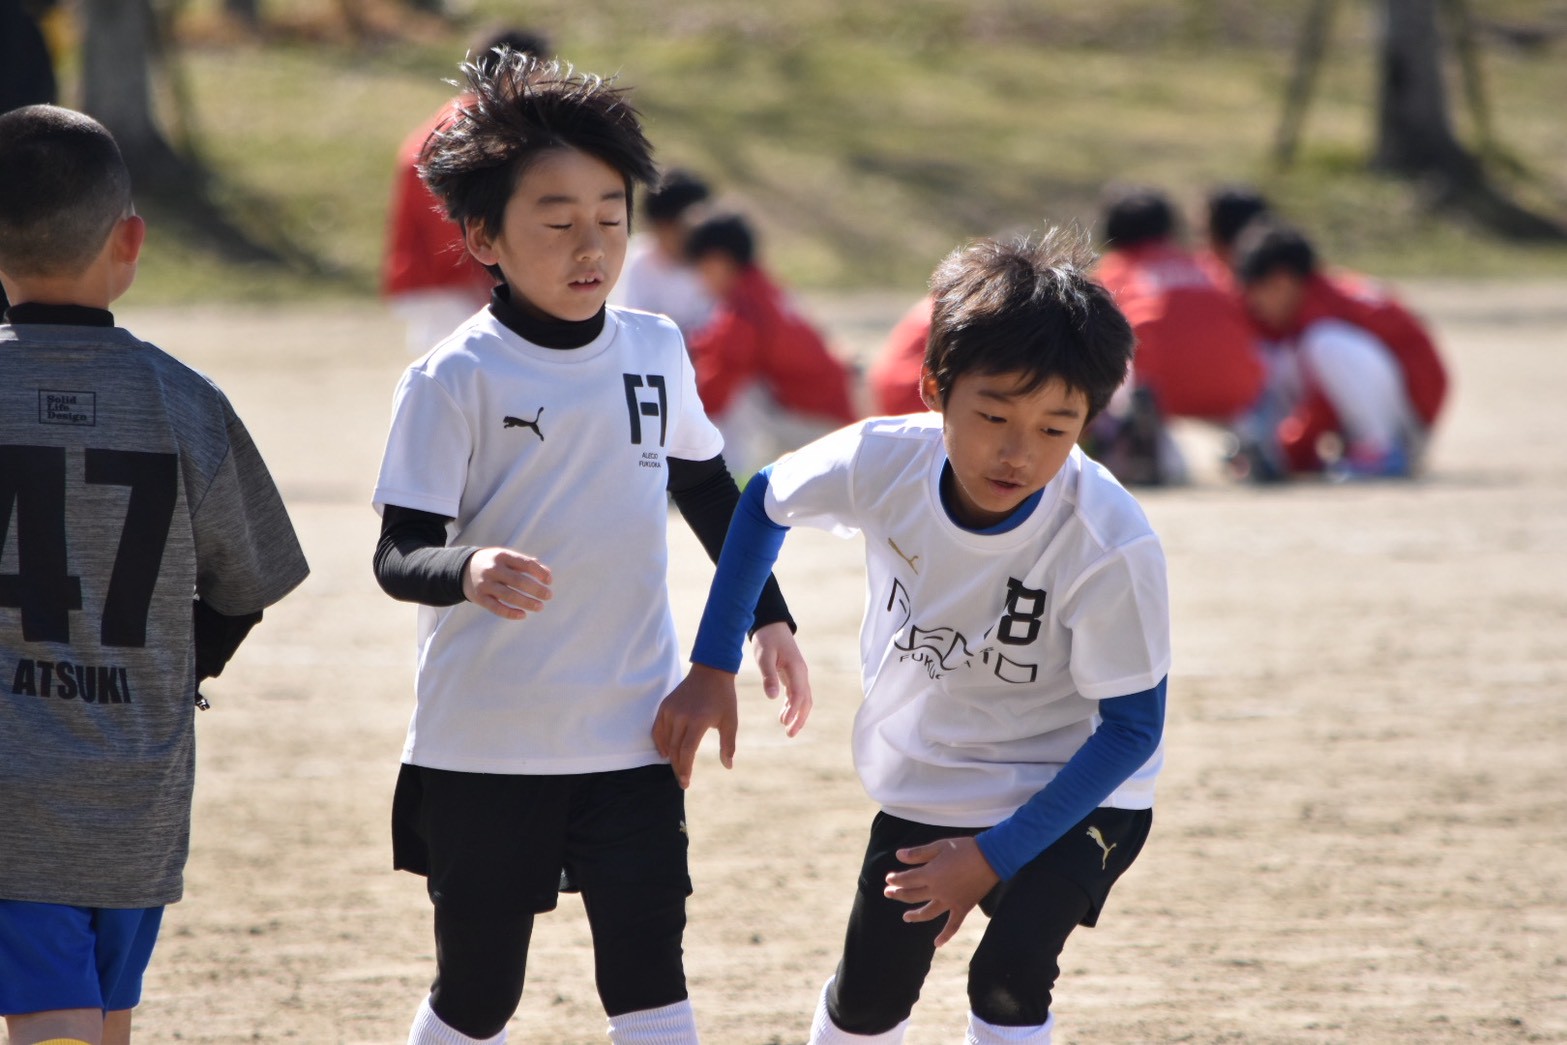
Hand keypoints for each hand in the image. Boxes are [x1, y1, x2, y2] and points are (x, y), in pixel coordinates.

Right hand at [462, 547, 551, 619]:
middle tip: (548, 596)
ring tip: (540, 607)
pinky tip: (523, 615)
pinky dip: (511, 613)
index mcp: (502, 556)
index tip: (549, 581)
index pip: (525, 564)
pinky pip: (496, 608)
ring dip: (527, 602)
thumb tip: (548, 574)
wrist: (463, 569)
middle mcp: (493, 569)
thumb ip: (527, 564)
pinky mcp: (480, 598)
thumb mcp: (507, 557)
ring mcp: (485, 584)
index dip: (539, 573)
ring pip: (509, 596)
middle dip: (536, 590)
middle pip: (519, 581)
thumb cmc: (493, 563)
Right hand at [652, 664, 737, 788]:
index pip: (687, 751)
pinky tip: (666, 753)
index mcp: (698, 720)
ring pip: (665, 741)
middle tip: (683, 781)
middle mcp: (681, 716)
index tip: (686, 782)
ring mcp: (670, 710)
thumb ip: (728, 745)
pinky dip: (660, 743)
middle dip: (678, 768)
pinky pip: (658, 729)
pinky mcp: (664, 706)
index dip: (685, 769)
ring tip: (678, 768)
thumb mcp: (730, 721)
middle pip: (675, 750)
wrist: (711, 671)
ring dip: (670, 757)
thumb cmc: (724, 698)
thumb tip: (728, 766)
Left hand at [751, 621, 811, 736]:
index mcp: (796, 669)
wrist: (771, 625)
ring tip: (787, 729)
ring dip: (798, 714)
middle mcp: (801, 673)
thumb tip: (772, 698)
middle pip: (806, 701)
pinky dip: (793, 706)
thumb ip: (768, 676)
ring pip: (804, 699)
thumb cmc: (767, 639)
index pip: (799, 695)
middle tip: (790, 734)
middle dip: (800, 718)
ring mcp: (799, 674)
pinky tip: (784, 715)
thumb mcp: (764, 657)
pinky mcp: (794, 675)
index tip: (785, 723)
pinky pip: (797, 694)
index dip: (793, 711)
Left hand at [883, 836, 999, 947]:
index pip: (906, 879)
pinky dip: (945, 936)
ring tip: (905, 917)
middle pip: (912, 895)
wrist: (991, 857)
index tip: (888, 879)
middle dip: (898, 894)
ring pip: (927, 912)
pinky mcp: (962, 907)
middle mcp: (937, 890)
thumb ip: (918, 853)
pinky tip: (936, 944)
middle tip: (888, 893)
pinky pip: (952, 926)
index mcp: (930, 874)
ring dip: (914, 915)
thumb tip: (898, 856)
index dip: (895, 879)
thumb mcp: (939, 846)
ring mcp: (949, 901)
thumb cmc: (964, 848)